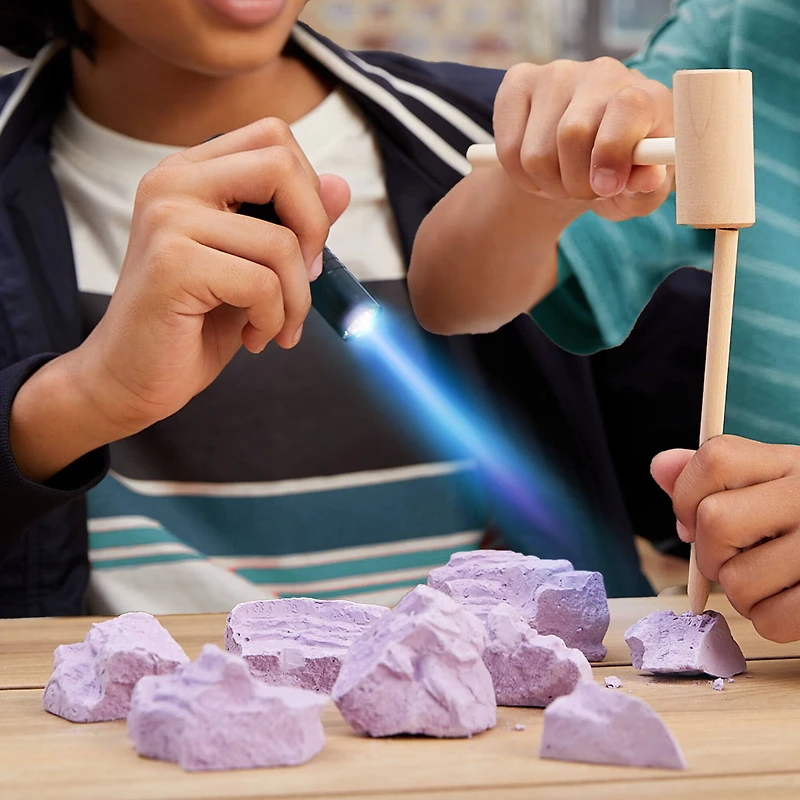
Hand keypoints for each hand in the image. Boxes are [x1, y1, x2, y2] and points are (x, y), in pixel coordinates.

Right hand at [72, 118, 349, 438]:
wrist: (132, 377)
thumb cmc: (194, 323)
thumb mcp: (256, 267)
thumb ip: (293, 223)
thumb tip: (341, 185)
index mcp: (191, 173)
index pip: (274, 138)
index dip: (308, 192)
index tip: (304, 247)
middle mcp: (173, 182)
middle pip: (281, 164)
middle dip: (315, 230)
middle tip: (305, 280)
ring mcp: (167, 218)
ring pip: (280, 242)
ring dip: (296, 300)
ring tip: (275, 327)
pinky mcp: (171, 263)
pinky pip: (261, 285)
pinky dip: (273, 320)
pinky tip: (252, 338)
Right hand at [493, 58, 673, 221]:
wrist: (584, 161)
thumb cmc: (622, 175)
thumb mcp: (642, 192)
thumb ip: (651, 188)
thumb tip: (648, 176)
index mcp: (645, 95)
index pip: (627, 106)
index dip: (612, 152)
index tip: (606, 187)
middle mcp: (602, 73)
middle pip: (572, 134)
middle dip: (575, 183)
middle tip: (585, 192)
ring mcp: (556, 74)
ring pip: (536, 152)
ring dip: (548, 184)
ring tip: (563, 183)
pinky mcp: (518, 84)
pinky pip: (508, 148)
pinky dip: (520, 177)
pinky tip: (539, 172)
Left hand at [651, 436, 799, 642]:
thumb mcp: (766, 481)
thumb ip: (712, 474)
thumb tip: (660, 467)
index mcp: (791, 462)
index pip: (715, 459)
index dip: (685, 494)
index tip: (692, 519)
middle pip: (716, 521)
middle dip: (709, 551)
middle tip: (732, 556)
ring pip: (737, 580)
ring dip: (739, 591)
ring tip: (766, 578)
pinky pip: (770, 620)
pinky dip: (768, 618)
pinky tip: (787, 598)